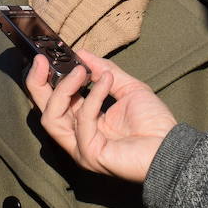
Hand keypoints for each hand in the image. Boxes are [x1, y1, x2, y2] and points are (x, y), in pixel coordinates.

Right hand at [24, 50, 177, 182]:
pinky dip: (93, 96)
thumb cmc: (153, 123)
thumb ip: (105, 71)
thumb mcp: (127, 87)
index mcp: (84, 122)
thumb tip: (82, 54)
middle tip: (42, 61)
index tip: (46, 57)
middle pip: (45, 110)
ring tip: (80, 70)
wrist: (170, 147)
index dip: (46, 79)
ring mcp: (80, 147)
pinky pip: (82, 120)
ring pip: (52, 117)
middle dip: (38, 84)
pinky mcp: (89, 153)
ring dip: (64, 89)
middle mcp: (77, 136)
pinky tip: (107, 82)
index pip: (54, 101)